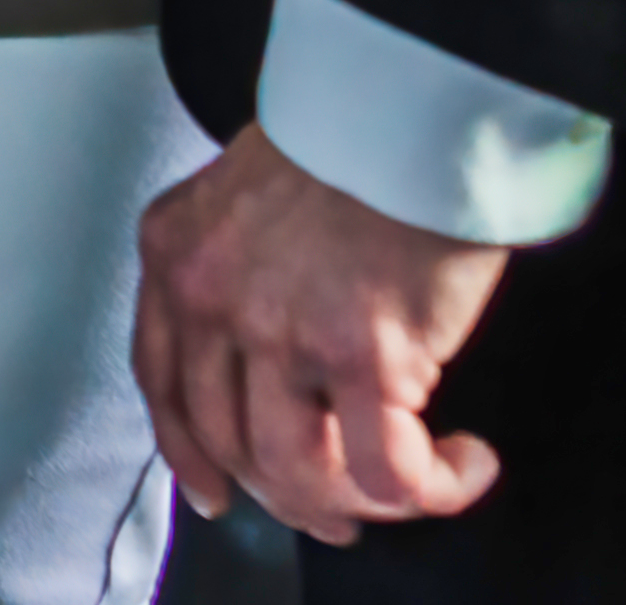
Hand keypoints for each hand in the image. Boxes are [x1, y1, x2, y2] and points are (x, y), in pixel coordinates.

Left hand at [135, 125, 512, 544]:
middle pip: (230, 441)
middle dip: (289, 496)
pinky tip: (465, 464)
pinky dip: (431, 489)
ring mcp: (280, 333)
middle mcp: (211, 300)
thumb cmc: (347, 143)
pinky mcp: (362, 357)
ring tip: (415, 488)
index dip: (190, 454)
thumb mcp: (242, 195)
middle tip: (341, 514)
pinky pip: (387, 470)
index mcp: (174, 256)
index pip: (161, 383)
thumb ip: (233, 268)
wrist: (406, 109)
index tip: (218, 494)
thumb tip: (269, 357)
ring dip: (360, 502)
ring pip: (298, 472)